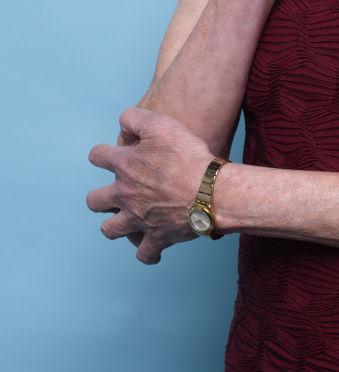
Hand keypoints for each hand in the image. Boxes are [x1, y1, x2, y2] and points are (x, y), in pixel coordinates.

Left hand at [86, 107, 212, 263]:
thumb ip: (135, 118)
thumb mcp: (160, 123)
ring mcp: (138, 219)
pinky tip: (151, 247)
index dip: (101, 153)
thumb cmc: (188, 156)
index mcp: (125, 165)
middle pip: (95, 200)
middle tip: (114, 194)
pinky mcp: (157, 237)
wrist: (210, 190)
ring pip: (111, 229)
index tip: (108, 154)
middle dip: (100, 197)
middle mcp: (125, 194)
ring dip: (115, 225)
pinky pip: (144, 253)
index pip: (97, 156)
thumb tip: (121, 123)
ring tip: (125, 220)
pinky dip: (146, 252)